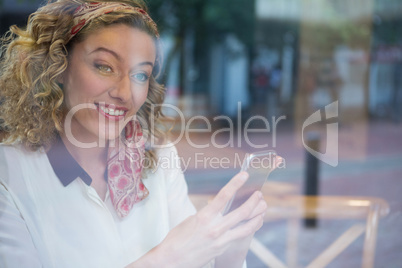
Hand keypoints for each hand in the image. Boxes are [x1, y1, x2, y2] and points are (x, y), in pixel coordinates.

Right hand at [143, 172, 266, 267]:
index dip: (235, 184)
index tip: (244, 175)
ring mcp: (221, 241)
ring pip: (246, 227)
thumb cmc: (177, 239)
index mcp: (204, 217)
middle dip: (253, 202)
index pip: (224, 196)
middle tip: (259, 194)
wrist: (172, 260)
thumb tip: (216, 209)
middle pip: (241, 212)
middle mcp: (215, 228)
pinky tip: (254, 223)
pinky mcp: (222, 249)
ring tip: (263, 208)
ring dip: (257, 216)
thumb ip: (206, 214)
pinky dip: (249, 228)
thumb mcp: (190, 221)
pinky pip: (240, 236)